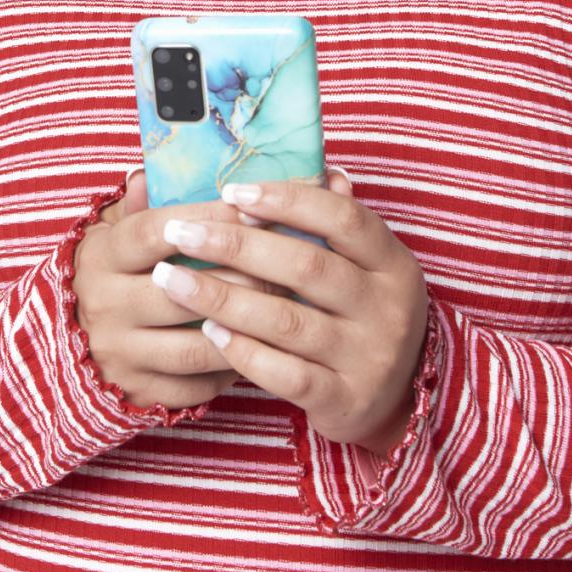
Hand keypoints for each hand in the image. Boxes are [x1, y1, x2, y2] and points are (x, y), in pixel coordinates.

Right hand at [72, 167, 298, 410]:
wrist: (69, 343)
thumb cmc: (113, 272)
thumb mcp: (114, 230)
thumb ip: (139, 204)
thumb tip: (151, 173)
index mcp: (103, 256)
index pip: (157, 232)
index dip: (209, 219)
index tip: (255, 208)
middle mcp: (106, 305)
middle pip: (185, 289)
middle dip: (243, 275)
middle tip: (288, 263)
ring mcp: (122, 353)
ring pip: (197, 344)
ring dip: (246, 326)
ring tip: (284, 306)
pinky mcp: (139, 392)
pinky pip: (197, 385)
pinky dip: (233, 365)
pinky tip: (261, 345)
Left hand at [147, 172, 429, 456]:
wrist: (397, 400)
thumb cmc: (364, 316)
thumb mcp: (369, 267)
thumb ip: (340, 224)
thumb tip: (319, 171)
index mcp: (394, 263)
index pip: (343, 219)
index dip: (287, 200)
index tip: (233, 193)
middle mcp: (387, 308)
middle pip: (306, 266)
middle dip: (236, 245)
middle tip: (181, 232)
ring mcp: (368, 357)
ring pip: (286, 321)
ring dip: (223, 298)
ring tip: (174, 281)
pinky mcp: (344, 400)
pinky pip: (285, 374)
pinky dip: (243, 352)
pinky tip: (209, 332)